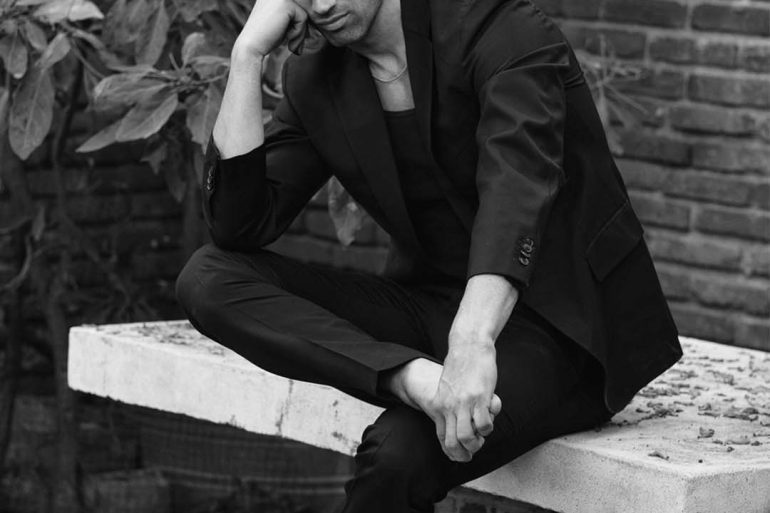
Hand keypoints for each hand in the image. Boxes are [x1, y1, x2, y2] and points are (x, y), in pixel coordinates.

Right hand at [234, 0, 309, 58]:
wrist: (251, 46)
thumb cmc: (266, 39)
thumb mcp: (281, 24)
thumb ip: (292, 17)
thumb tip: (312, 14)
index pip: (296, 10)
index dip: (296, 26)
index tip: (288, 38)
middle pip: (301, 11)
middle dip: (299, 29)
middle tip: (290, 43)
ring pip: (303, 15)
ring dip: (300, 32)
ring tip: (288, 41)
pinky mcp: (285, 3)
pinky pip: (303, 18)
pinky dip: (298, 32)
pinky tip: (286, 37)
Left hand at [428, 339, 501, 461]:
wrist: (468, 346)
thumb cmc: (460, 367)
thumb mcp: (446, 388)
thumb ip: (447, 405)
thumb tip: (452, 422)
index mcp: (438, 405)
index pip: (442, 437)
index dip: (452, 452)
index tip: (461, 456)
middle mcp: (448, 407)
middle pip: (453, 443)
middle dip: (465, 453)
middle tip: (475, 449)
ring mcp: (463, 403)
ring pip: (467, 438)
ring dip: (478, 442)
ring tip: (482, 435)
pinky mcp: (479, 398)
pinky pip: (484, 425)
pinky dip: (488, 427)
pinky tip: (489, 417)